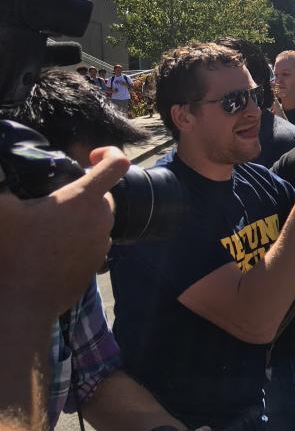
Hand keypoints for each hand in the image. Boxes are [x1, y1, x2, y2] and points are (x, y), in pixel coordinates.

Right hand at [0, 146, 124, 319]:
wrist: (22, 305)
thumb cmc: (12, 254)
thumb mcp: (3, 213)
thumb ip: (4, 189)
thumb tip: (4, 178)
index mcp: (84, 199)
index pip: (118, 164)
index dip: (110, 153)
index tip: (92, 155)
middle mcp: (101, 219)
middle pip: (104, 193)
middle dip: (84, 191)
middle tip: (54, 199)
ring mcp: (102, 243)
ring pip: (98, 219)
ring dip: (80, 217)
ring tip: (49, 226)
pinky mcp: (96, 264)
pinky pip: (93, 242)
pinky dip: (79, 239)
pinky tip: (53, 247)